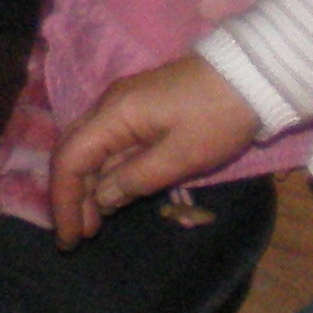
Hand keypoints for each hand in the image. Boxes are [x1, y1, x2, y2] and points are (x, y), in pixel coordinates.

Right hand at [49, 55, 261, 247]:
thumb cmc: (216, 117)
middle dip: (70, 195)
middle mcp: (107, 107)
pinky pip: (108, 145)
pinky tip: (112, 195)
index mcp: (113, 115)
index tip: (68, 237)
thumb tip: (101, 198)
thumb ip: (136, 179)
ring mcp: (122, 107)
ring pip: (89, 149)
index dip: (64, 200)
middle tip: (79, 236)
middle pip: (73, 152)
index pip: (71, 158)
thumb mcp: (181, 156)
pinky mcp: (138, 111)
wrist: (247, 75)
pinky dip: (104, 173)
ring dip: (87, 187)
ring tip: (94, 223)